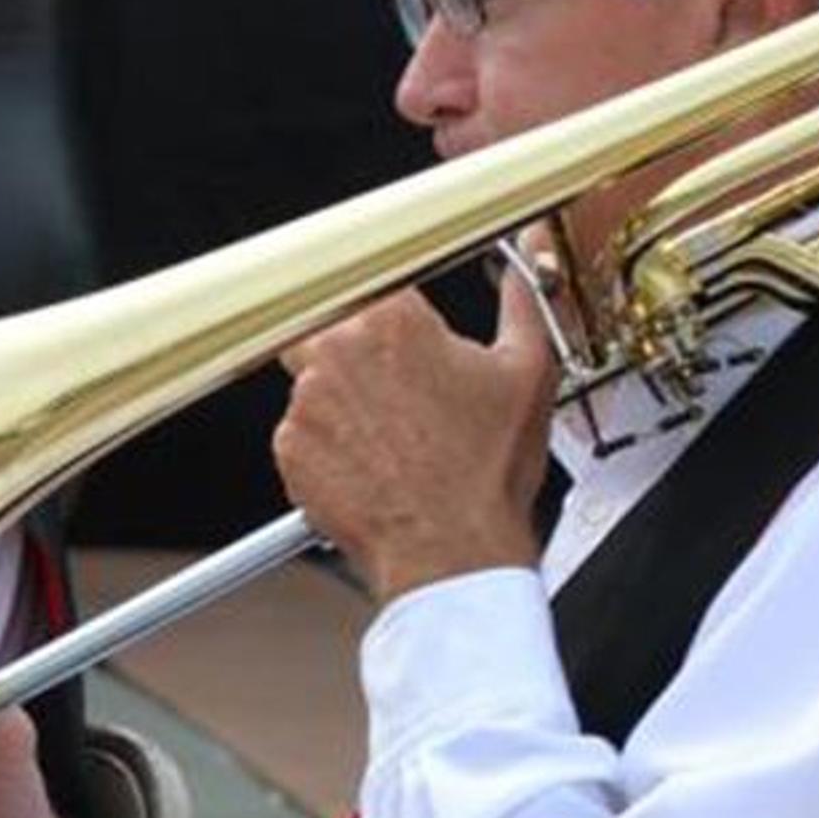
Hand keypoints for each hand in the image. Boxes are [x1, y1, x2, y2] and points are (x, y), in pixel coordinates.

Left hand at [271, 261, 555, 601]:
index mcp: (393, 318)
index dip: (389, 319)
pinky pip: (300, 433)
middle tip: (396, 393)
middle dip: (357, 355)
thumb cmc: (485, 473)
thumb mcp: (528, 372)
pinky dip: (326, 447)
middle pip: (330, 328)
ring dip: (342, 402)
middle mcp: (339, 350)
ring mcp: (308, 401)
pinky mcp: (290, 447)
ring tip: (390, 439)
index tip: (400, 338)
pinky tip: (370, 465)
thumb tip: (529, 266)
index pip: (372, 285)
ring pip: (312, 383)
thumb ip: (523, 303)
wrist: (452, 551)